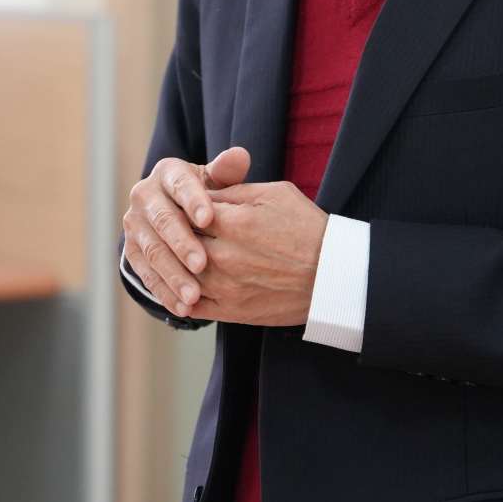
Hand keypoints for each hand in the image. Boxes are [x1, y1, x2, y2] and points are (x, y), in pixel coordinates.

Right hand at [123, 147, 249, 316]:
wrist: (178, 212)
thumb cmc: (206, 195)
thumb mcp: (216, 181)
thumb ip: (227, 171)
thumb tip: (240, 156)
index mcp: (167, 172)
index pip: (179, 184)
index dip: (193, 201)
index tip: (210, 219)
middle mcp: (144, 195)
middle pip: (162, 220)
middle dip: (182, 244)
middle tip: (202, 265)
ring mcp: (134, 225)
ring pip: (152, 251)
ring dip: (172, 275)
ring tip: (194, 296)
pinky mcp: (131, 251)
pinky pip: (146, 274)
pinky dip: (164, 292)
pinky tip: (182, 308)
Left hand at [184, 181, 328, 326]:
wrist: (333, 276)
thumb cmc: (307, 228)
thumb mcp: (276, 194)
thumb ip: (234, 190)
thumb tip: (203, 191)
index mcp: (234, 223)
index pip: (186, 209)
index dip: (180, 205)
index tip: (178, 203)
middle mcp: (225, 256)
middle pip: (179, 241)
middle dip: (174, 233)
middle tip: (169, 228)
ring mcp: (226, 287)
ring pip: (180, 274)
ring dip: (174, 264)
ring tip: (173, 255)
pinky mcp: (231, 311)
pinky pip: (191, 306)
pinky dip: (180, 295)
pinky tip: (180, 284)